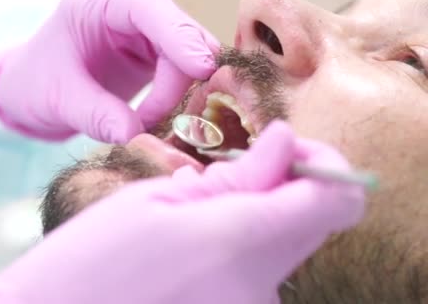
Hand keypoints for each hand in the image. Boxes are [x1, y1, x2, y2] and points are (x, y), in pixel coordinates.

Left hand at [0, 0, 218, 142]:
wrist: (29, 92)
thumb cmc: (35, 85)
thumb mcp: (59, 100)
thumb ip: (96, 115)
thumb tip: (135, 135)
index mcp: (96, 2)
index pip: (148, 8)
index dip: (179, 36)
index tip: (202, 68)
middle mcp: (126, 8)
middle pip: (177, 30)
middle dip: (185, 72)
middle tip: (184, 116)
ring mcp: (143, 30)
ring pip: (186, 52)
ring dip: (182, 90)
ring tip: (153, 123)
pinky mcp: (152, 53)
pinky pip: (180, 71)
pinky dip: (178, 96)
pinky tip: (161, 119)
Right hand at [0, 121, 364, 303]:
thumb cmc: (90, 259)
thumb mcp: (156, 199)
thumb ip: (235, 176)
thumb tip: (285, 141)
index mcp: (241, 242)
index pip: (338, 198)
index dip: (322, 163)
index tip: (280, 150)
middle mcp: (261, 289)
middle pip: (314, 222)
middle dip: (283, 187)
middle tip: (225, 175)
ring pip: (285, 247)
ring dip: (256, 219)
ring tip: (192, 218)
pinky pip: (261, 275)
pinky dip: (239, 251)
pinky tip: (189, 251)